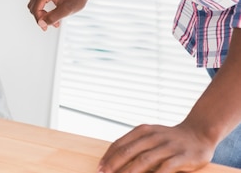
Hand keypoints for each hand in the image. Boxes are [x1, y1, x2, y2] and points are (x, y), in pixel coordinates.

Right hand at [27, 0, 88, 30]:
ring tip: (53, 19)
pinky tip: (52, 14)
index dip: (39, 20)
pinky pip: (38, 2)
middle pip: (33, 7)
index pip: (35, 8)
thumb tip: (41, 23)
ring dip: (42, 14)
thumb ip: (53, 17)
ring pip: (34, 5)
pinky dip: (43, 9)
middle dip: (42, 17)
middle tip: (54, 23)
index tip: (46, 27)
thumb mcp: (67, 10)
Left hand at [98, 123, 214, 172]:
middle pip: (128, 152)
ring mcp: (168, 146)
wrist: (199, 133)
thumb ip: (135, 145)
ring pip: (144, 160)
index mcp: (142, 130)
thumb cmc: (170, 138)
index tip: (100, 168)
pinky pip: (166, 167)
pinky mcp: (182, 156)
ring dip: (130, 172)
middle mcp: (153, 136)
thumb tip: (114, 161)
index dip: (108, 157)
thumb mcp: (150, 136)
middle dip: (114, 165)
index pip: (120, 144)